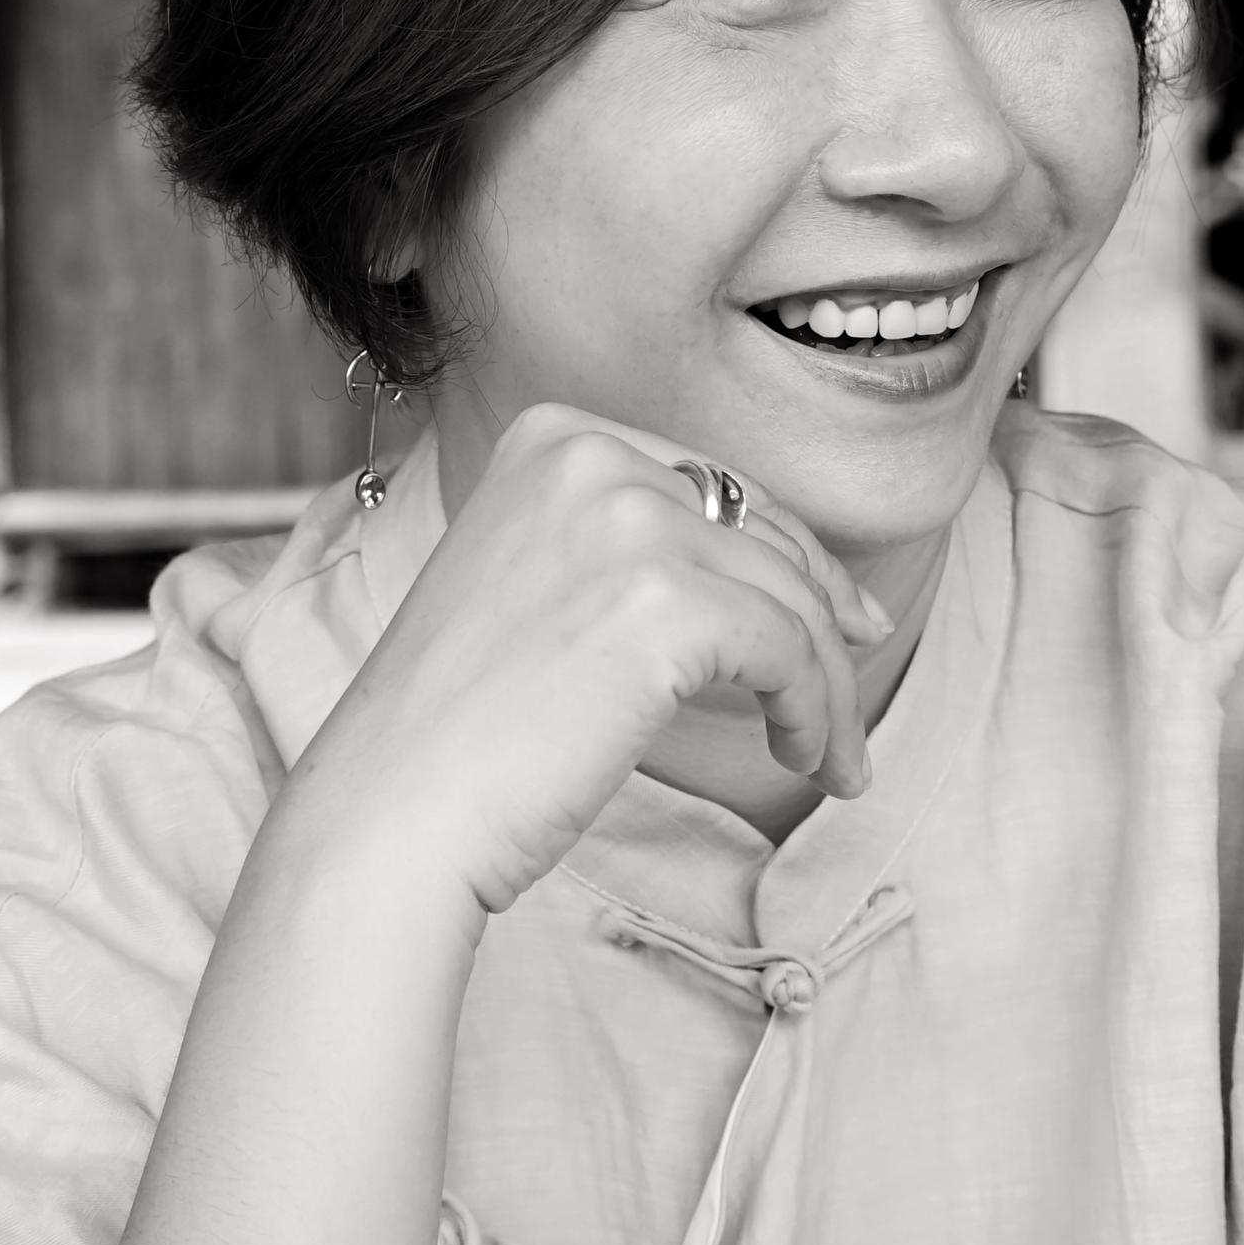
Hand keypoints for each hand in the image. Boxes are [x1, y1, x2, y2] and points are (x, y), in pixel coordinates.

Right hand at [267, 401, 893, 916]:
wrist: (395, 807)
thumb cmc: (463, 728)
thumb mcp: (540, 585)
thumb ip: (631, 552)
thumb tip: (784, 572)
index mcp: (550, 437)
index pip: (711, 486)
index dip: (786, 555)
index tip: (835, 616)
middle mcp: (589, 455)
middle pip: (761, 532)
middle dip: (821, 617)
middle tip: (847, 690)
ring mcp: (627, 520)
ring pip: (789, 596)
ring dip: (825, 685)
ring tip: (830, 759)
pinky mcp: (668, 600)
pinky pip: (790, 651)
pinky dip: (817, 710)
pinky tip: (805, 759)